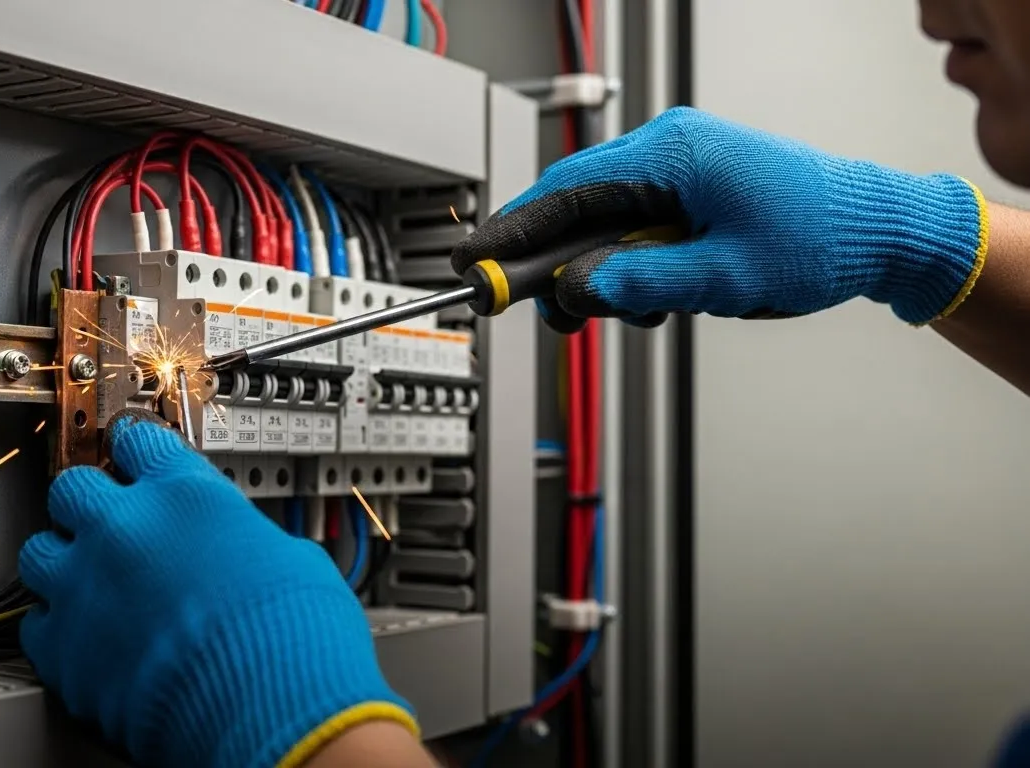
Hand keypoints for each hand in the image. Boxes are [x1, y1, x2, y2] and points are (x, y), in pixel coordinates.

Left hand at [17, 409, 415, 767]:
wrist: (269, 710)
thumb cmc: (294, 640)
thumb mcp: (294, 558)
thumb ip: (245, 538)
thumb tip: (245, 551)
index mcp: (184, 495)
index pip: (138, 441)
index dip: (138, 451)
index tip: (136, 459)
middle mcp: (124, 530)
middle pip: (73, 486)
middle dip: (90, 503)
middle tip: (111, 524)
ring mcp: (85, 588)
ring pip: (39, 551)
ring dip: (63, 563)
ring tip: (89, 583)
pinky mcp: (64, 651)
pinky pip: (36, 626)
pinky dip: (58, 631)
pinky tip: (84, 639)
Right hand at [452, 107, 987, 330]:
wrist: (881, 229)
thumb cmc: (819, 239)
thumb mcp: (722, 276)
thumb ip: (641, 281)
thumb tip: (576, 289)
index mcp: (673, 153)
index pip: (565, 191)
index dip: (513, 233)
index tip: (473, 263)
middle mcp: (670, 148)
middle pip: (576, 203)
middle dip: (555, 261)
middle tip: (542, 308)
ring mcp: (681, 165)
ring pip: (604, 218)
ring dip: (603, 269)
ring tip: (639, 308)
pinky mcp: (692, 186)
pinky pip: (636, 222)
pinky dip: (632, 261)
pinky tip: (659, 292)